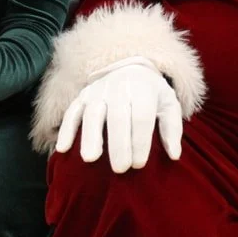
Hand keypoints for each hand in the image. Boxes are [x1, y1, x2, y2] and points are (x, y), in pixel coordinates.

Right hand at [56, 56, 182, 173]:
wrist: (130, 67)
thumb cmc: (151, 94)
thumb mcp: (168, 104)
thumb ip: (172, 128)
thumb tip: (175, 155)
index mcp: (143, 90)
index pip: (142, 117)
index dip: (140, 141)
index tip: (139, 165)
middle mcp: (119, 88)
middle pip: (118, 117)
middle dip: (118, 143)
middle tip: (120, 169)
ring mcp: (98, 91)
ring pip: (92, 113)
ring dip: (91, 136)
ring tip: (90, 159)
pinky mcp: (82, 96)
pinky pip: (72, 111)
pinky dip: (66, 129)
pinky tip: (62, 148)